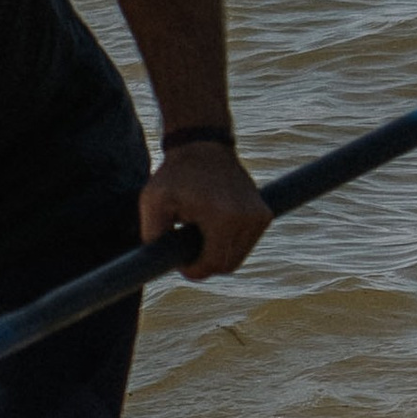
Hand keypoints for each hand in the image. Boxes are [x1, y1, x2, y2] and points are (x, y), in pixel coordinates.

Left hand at [139, 137, 268, 279]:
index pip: (214, 264)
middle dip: (207, 264)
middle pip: (229, 264)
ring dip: (218, 252)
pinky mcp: (264, 213)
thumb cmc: (175, 174)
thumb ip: (152, 235)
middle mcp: (248, 218)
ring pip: (238, 256)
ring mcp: (260, 216)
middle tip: (187, 251)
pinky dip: (229, 242)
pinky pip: (246, 243)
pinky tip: (213, 226)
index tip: (181, 264)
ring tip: (198, 232)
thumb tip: (163, 263)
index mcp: (224, 218)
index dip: (195, 271)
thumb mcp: (152, 201)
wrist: (203, 146)